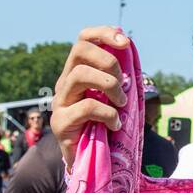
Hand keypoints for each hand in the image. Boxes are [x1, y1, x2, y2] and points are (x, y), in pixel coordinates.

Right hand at [51, 26, 130, 169]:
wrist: (89, 158)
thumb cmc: (106, 124)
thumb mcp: (117, 96)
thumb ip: (123, 77)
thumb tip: (131, 51)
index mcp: (80, 71)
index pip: (83, 39)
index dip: (103, 34)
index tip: (125, 42)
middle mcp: (66, 82)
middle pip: (79, 50)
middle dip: (109, 61)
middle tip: (124, 83)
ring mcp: (61, 101)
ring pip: (79, 74)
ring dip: (110, 86)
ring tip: (122, 104)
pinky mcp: (61, 122)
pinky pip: (86, 107)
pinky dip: (108, 114)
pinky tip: (115, 124)